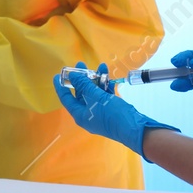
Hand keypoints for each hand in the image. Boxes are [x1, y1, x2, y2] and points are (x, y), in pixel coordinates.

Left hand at [52, 61, 179, 157]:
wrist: (136, 129)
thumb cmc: (113, 115)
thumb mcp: (97, 98)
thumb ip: (85, 86)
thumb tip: (73, 76)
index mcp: (80, 114)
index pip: (66, 99)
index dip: (61, 87)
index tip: (57, 75)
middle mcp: (88, 114)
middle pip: (81, 94)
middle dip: (82, 79)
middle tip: (81, 64)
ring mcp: (100, 112)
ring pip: (94, 93)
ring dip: (96, 79)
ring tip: (100, 66)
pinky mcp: (111, 109)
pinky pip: (105, 95)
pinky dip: (106, 86)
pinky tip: (108, 76)